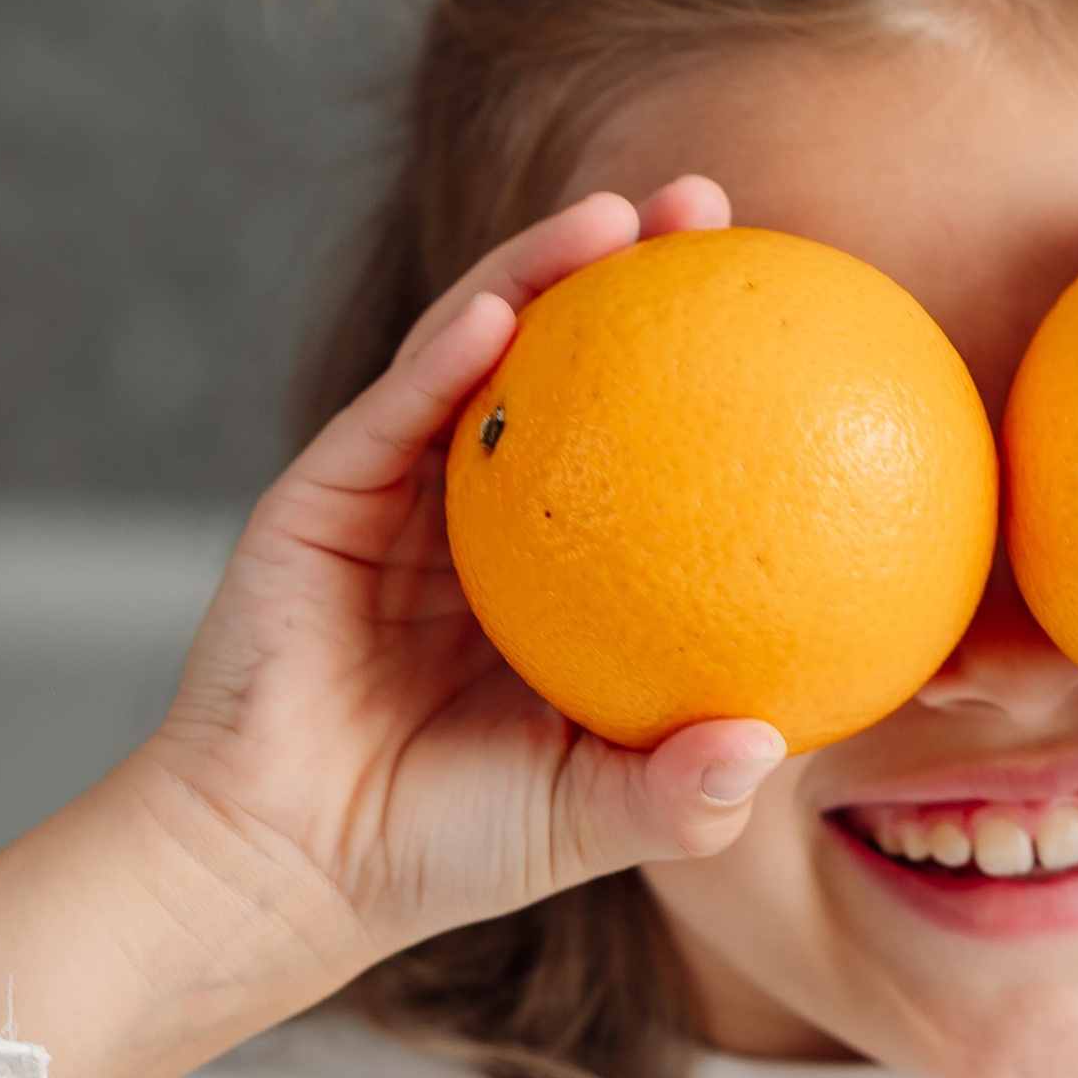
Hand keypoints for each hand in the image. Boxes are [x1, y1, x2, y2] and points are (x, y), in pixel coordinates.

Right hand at [0, 177, 796, 1077]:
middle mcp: (482, 518)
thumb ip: (680, 792)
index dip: (707, 376)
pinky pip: (396, 411)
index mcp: (557, 576)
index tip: (791, 321)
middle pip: (566, 368)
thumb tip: (773, 742)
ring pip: (476, 356)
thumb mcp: (590, 820)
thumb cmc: (444, 850)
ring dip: (542, 270)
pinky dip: (448, 355)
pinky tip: (506, 304)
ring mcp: (398, 498)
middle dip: (635, 275)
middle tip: (713, 210)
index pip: (645, 448)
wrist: (285, 867)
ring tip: (620, 214)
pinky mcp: (321, 498)